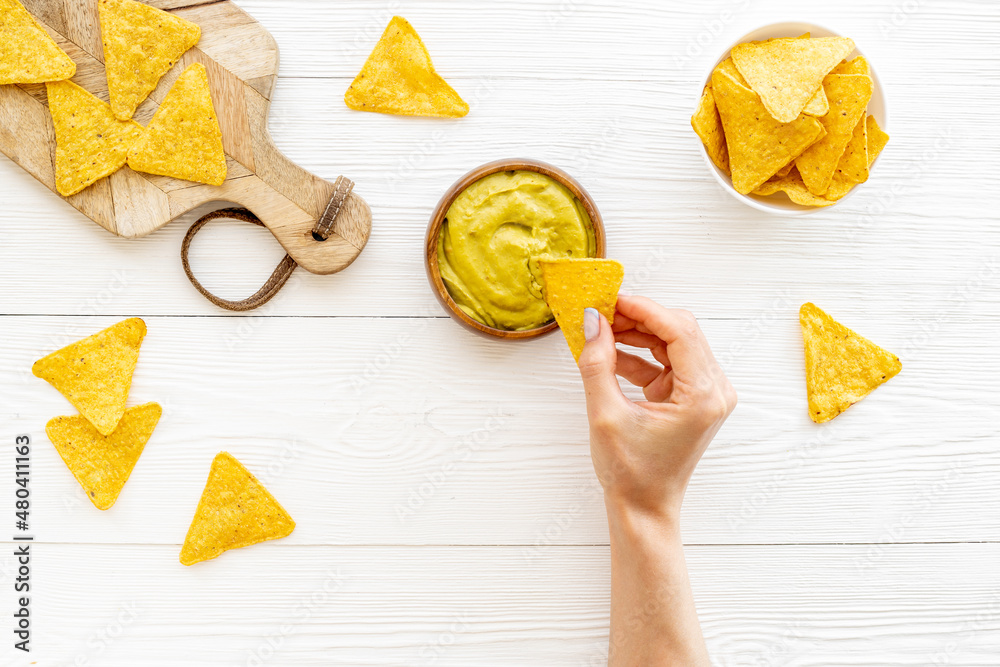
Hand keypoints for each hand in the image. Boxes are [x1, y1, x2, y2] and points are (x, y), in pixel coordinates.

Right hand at [578, 295, 736, 517]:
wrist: (644, 509)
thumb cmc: (630, 473)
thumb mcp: (605, 414)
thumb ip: (597, 362)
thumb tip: (592, 320)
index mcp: (702, 395)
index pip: (679, 331)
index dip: (643, 308)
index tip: (611, 298)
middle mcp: (714, 390)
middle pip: (680, 331)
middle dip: (639, 318)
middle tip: (601, 311)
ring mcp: (706, 394)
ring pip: (673, 343)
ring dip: (637, 334)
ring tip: (600, 331)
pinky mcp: (693, 398)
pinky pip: (667, 362)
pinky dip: (640, 355)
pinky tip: (609, 353)